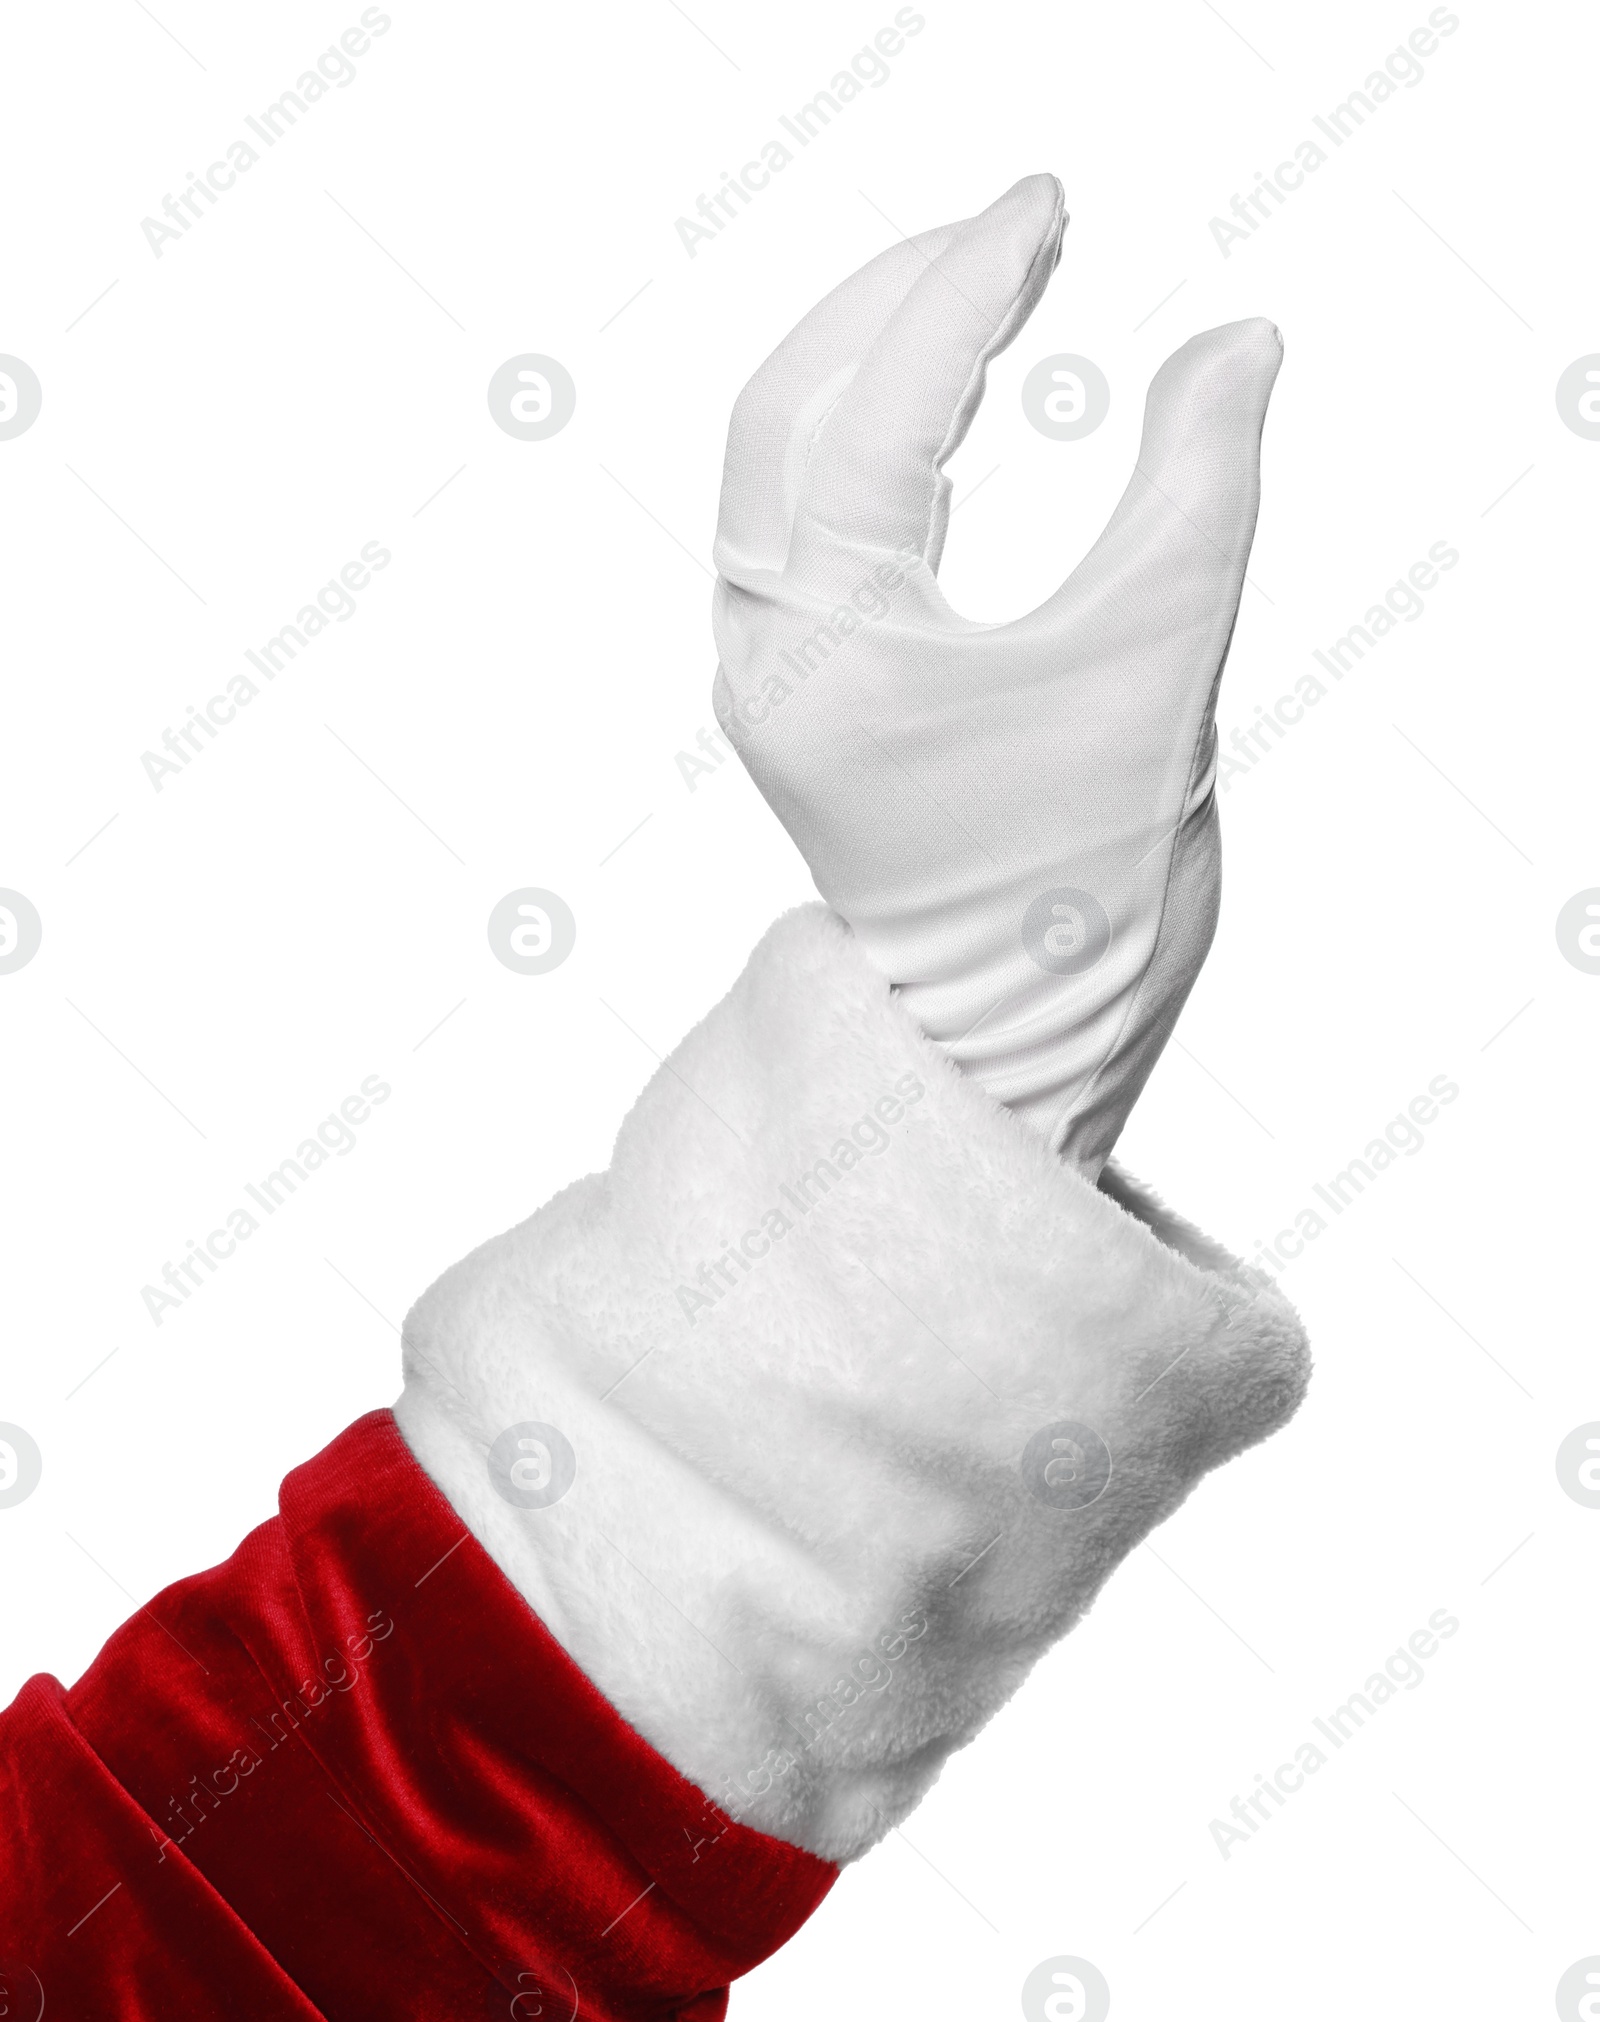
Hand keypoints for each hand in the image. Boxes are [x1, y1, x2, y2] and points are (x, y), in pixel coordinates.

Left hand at [711, 174, 1280, 1180]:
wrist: (1018, 1041)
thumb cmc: (1083, 889)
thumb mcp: (1157, 667)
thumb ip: (1198, 490)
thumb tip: (1233, 346)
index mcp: (828, 655)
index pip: (876, 413)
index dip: (962, 287)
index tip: (1045, 210)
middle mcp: (766, 657)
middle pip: (785, 411)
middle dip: (894, 301)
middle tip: (1014, 231)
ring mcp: (770, 679)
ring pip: (781, 464)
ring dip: (872, 362)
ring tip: (989, 290)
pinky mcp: (803, 697)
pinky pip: (805, 526)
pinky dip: (871, 445)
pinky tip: (950, 415)